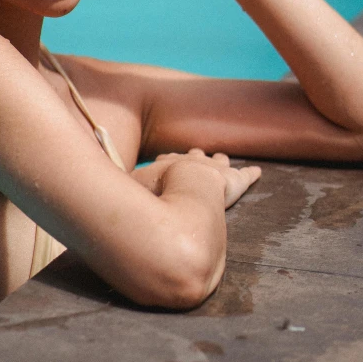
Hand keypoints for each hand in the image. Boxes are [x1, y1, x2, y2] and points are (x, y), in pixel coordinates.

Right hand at [132, 149, 260, 208]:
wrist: (183, 194)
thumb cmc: (155, 198)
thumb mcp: (133, 196)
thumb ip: (124, 201)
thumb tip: (105, 206)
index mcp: (166, 166)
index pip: (166, 163)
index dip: (166, 164)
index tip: (163, 162)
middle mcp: (189, 164)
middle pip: (193, 159)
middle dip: (194, 158)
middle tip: (195, 154)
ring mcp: (212, 171)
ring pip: (217, 164)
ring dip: (219, 162)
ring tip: (222, 159)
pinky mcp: (233, 181)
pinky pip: (244, 176)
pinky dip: (251, 174)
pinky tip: (257, 172)